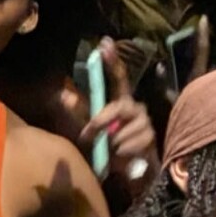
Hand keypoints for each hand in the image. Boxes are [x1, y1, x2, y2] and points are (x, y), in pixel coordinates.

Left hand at [80, 40, 159, 189]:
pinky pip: (128, 144)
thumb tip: (64, 95)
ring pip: (121, 130)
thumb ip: (79, 114)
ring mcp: (145, 122)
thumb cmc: (107, 150)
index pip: (119, 77)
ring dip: (110, 144)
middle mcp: (135, 108)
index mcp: (120, 102)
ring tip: (111, 152)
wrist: (129, 175)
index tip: (104, 42)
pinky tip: (122, 159)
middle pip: (118, 106)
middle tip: (89, 134)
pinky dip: (120, 154)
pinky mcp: (151, 139)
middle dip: (102, 121)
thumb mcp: (89, 132)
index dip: (112, 60)